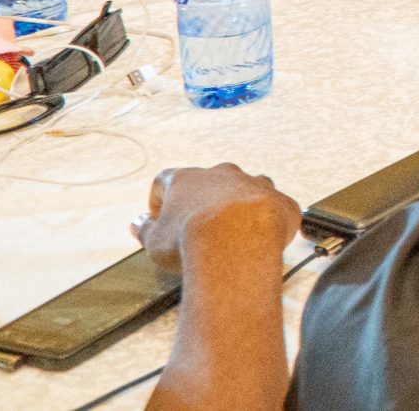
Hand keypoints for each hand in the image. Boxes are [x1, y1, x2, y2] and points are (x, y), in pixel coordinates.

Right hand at [135, 165, 299, 276]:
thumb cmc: (190, 240)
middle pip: (209, 184)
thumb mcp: (154, 240)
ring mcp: (256, 184)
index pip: (166, 180)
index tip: (159, 217)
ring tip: (231, 236)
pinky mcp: (281, 201)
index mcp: (188, 179)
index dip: (160, 198)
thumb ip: (145, 229)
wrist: (236, 243)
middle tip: (198, 229)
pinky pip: (274, 209)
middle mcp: (223, 175)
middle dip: (203, 203)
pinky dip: (266, 222)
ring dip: (238, 209)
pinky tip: (259, 242)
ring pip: (246, 191)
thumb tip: (137, 224)